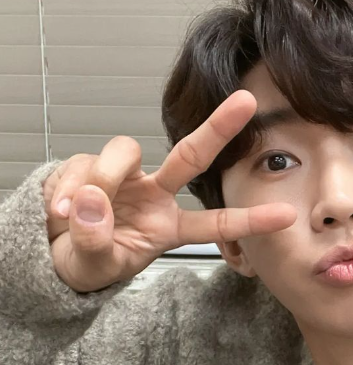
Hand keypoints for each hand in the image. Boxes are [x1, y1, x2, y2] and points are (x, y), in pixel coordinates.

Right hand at [42, 90, 295, 292]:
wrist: (51, 252)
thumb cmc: (88, 260)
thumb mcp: (94, 264)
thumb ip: (95, 240)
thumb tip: (92, 201)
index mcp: (169, 227)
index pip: (216, 223)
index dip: (250, 219)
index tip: (288, 215)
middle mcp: (155, 195)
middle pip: (191, 155)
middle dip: (219, 127)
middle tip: (247, 101)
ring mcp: (126, 176)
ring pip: (126, 151)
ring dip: (102, 177)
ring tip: (71, 213)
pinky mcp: (92, 164)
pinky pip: (83, 164)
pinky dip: (67, 188)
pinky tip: (57, 211)